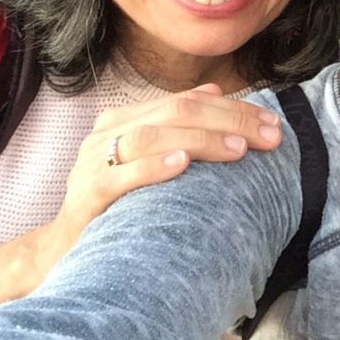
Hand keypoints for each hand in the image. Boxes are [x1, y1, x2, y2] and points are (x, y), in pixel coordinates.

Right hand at [41, 85, 281, 280]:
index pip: (188, 101)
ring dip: (200, 139)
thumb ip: (178, 125)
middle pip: (176, 112)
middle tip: (270, 137)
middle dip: (230, 120)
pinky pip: (119, 175)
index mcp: (126, 119)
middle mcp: (108, 133)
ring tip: (238, 148)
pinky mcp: (86, 196)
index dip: (235, 109)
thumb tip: (216, 90)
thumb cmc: (118, 202)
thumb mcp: (149, 159)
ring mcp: (93, 162)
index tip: (274, 125)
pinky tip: (182, 164)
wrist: (65, 250)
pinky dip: (153, 166)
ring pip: (150, 136)